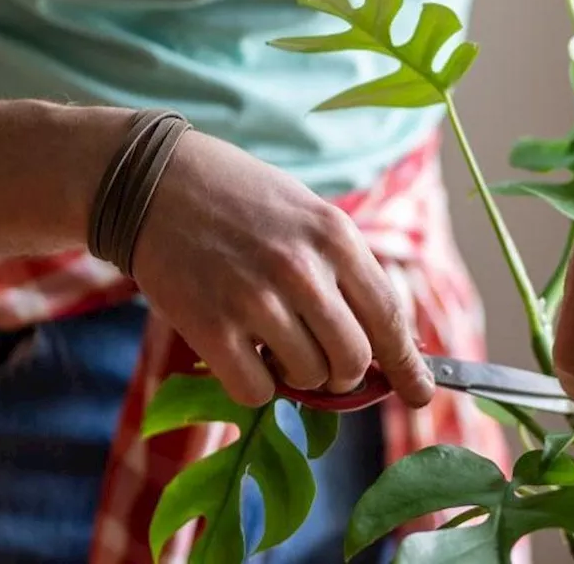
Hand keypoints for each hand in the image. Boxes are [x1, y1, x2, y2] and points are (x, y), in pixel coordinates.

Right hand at [131, 131, 434, 407]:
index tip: (420, 392)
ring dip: (297, 376)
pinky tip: (243, 353)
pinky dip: (255, 385)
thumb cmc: (240, 199)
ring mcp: (254, 300)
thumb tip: (384, 343)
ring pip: (307, 378)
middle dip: (345, 374)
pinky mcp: (209, 327)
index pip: (389, 317)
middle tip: (325, 363)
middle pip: (353, 360)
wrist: (154, 180)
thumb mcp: (309, 215)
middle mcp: (302, 269)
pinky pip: (256, 391)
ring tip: (272, 340)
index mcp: (335, 237)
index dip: (407, 364)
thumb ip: (345, 271)